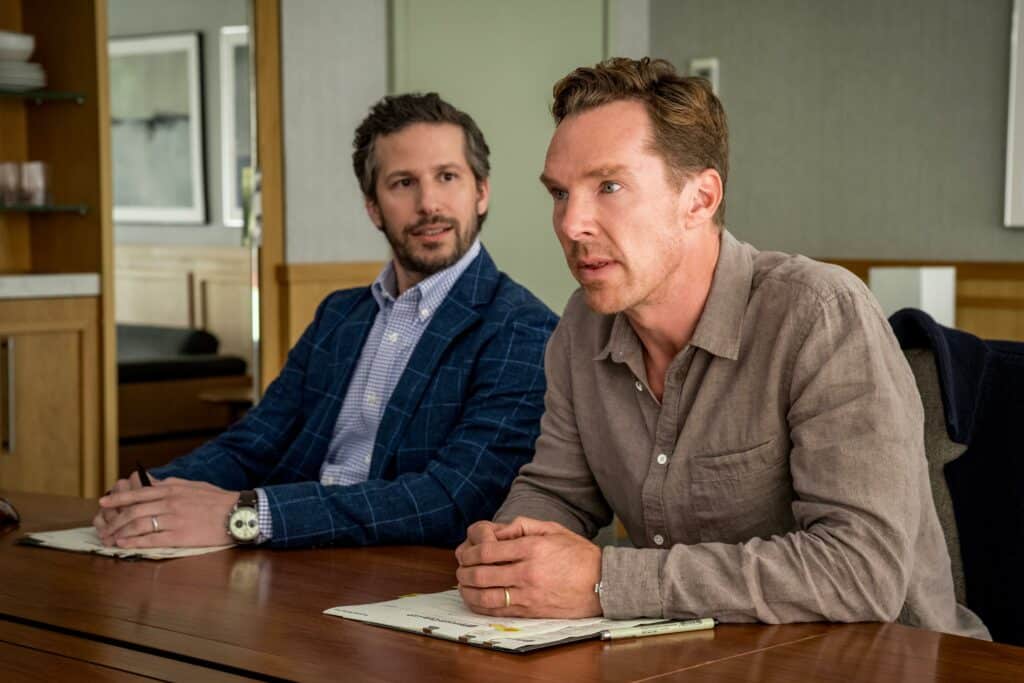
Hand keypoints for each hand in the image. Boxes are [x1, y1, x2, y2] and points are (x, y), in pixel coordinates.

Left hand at [96, 478, 239, 547]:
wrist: (237, 513)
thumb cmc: (217, 500)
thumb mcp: (193, 485)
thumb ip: (171, 484)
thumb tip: (152, 483)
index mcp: (173, 489)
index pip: (138, 492)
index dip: (118, 498)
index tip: (103, 502)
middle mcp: (170, 503)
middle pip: (135, 510)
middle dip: (116, 520)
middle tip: (104, 528)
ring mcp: (174, 519)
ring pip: (140, 525)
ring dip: (122, 532)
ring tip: (111, 538)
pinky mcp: (180, 535)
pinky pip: (152, 539)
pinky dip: (135, 542)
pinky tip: (125, 544)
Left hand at [455, 516, 601, 617]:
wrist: (603, 583)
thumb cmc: (578, 555)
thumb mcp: (553, 530)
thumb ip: (523, 526)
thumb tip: (498, 530)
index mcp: (531, 548)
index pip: (488, 550)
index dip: (470, 552)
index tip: (465, 553)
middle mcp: (527, 572)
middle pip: (482, 574)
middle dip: (464, 571)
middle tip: (460, 569)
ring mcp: (529, 594)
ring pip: (486, 596)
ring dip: (468, 590)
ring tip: (463, 584)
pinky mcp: (531, 611)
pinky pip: (498, 611)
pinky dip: (481, 606)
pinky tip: (474, 599)